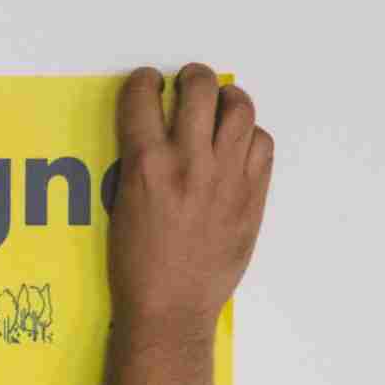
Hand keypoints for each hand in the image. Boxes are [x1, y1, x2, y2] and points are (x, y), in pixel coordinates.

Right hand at [106, 63, 271, 339]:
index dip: (143, 81)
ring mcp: (227, 176)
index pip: (142, 96)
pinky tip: (237, 145)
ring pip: (239, 107)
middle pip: (199, 88)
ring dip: (226, 97)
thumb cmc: (137, 266)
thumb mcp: (122, 205)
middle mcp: (189, 162)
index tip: (147, 83)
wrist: (170, 308)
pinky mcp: (252, 194)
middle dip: (191, 77)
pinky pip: (261, 143)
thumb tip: (155, 132)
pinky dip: (249, 136)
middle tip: (188, 82)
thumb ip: (141, 162)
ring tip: (220, 104)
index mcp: (146, 165)